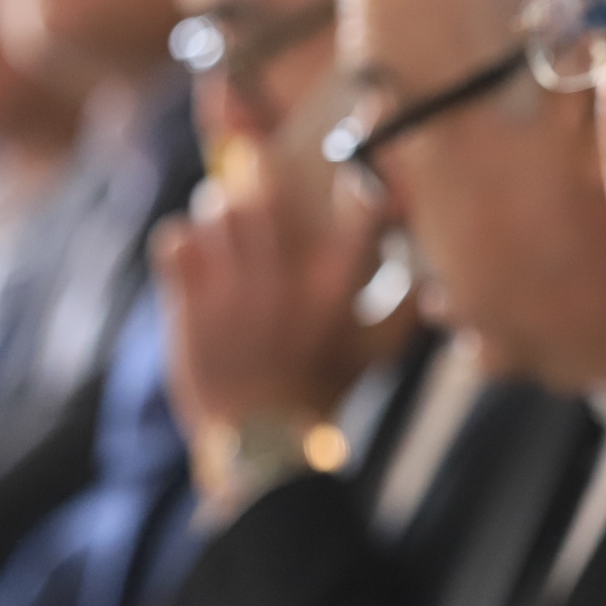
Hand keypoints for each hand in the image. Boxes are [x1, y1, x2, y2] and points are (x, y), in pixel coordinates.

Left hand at [152, 145, 383, 453]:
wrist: (264, 439)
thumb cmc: (326, 387)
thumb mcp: (379, 352)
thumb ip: (406, 309)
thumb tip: (432, 273)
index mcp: (337, 290)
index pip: (362, 214)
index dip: (360, 181)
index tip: (350, 171)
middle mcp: (286, 284)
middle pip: (265, 195)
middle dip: (256, 171)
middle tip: (252, 165)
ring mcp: (233, 294)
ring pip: (215, 212)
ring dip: (218, 207)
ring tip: (222, 215)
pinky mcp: (190, 307)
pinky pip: (174, 241)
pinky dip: (181, 239)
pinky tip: (191, 252)